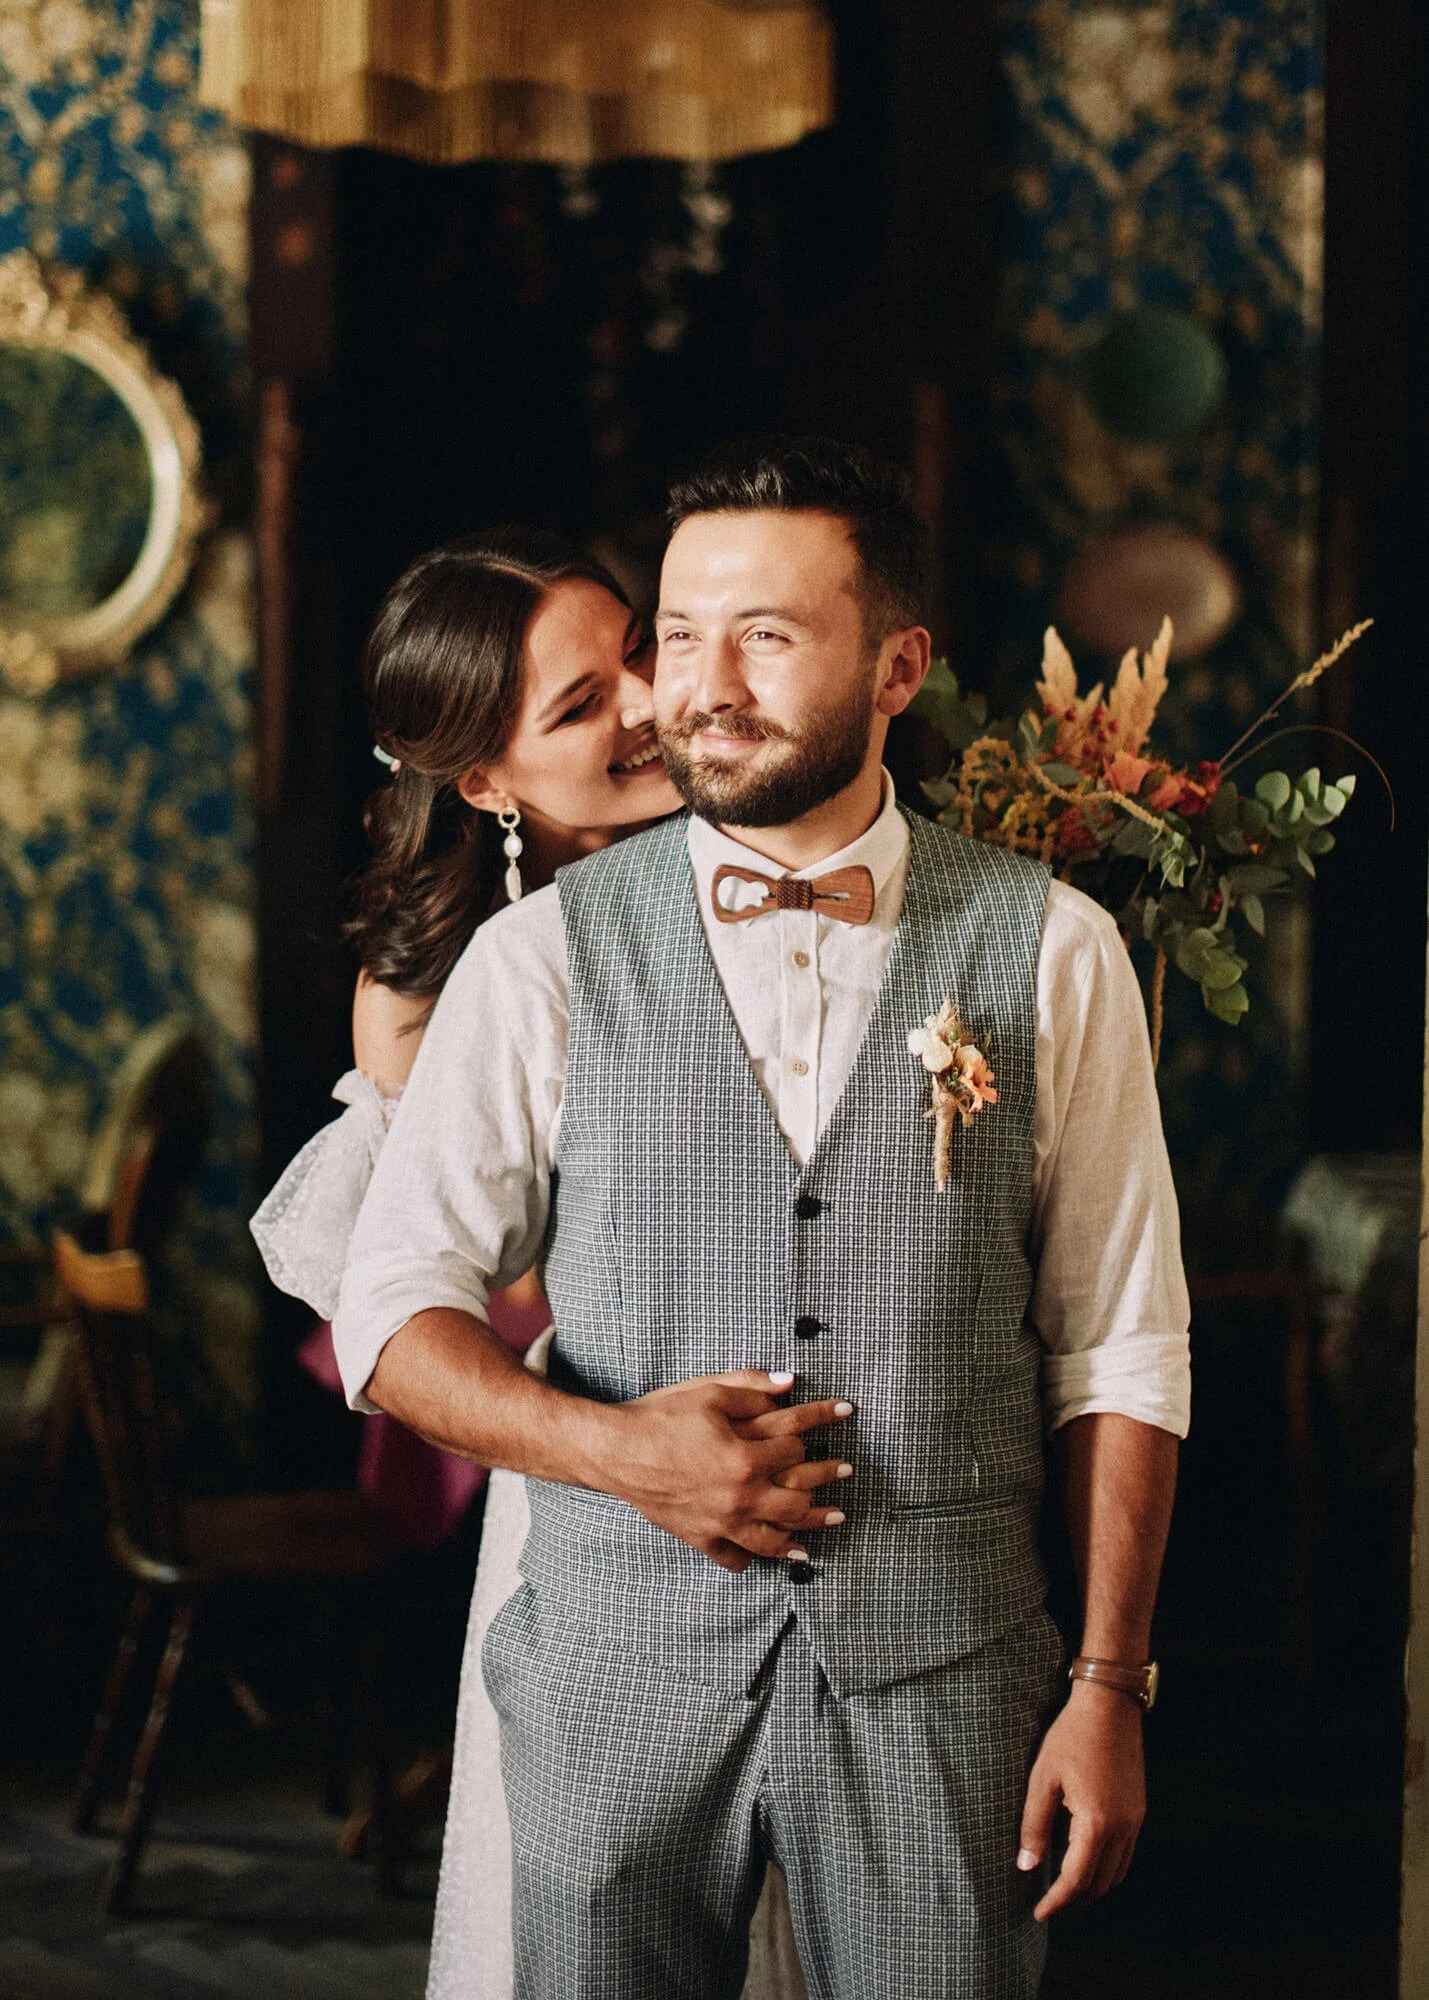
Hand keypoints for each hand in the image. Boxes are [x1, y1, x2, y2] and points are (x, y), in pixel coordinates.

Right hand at [602, 1370, 853, 1572]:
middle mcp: (739, 1498)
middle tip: (846, 1472)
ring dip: (808, 1528)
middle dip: (827, 1481)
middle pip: (797, 1498)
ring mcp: (721, 1523)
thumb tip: (790, 1384)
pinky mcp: (701, 1537)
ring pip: (775, 1536)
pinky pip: (736, 1556)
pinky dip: (757, 1556)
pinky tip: (774, 1553)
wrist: (616, 1452)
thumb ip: (753, 1389)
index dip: (821, 1423)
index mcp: (744, 1459)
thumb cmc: (661, 1418)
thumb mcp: (709, 1392)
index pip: (796, 1445)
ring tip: (831, 1521)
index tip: (844, 1413)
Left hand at [1017, 1682, 1145, 1920]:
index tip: (1038, 1913)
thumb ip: (1034, 1825)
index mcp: (1096, 1823)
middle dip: (1075, 1901)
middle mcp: (1122, 1828)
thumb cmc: (1071, 1737)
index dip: (1057, 1901)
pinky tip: (1086, 1862)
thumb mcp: (1042, 1779)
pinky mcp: (1138, 1810)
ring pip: (1117, 1873)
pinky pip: (1125, 1854)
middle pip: (1101, 1884)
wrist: (1109, 1706)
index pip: (1076, 1880)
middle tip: (1049, 1906)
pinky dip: (1106, 1869)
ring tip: (1066, 1891)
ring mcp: (1135, 1820)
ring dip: (1093, 1888)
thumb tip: (1026, 1866)